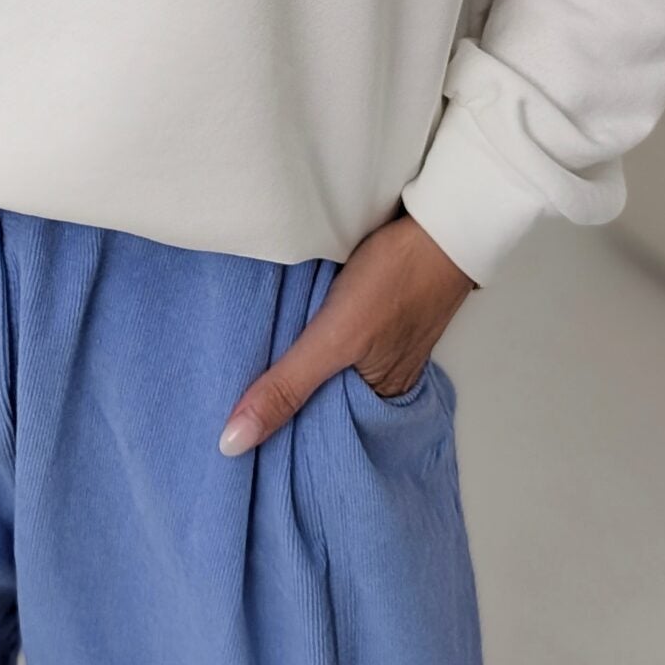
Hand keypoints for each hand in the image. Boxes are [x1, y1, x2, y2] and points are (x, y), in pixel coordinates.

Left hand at [218, 212, 473, 454]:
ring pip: (323, 364)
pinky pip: (331, 333)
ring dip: (294, 361)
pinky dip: (309, 332)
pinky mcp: (369, 311)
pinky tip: (285, 326)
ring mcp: (377, 343)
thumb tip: (236, 441)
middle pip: (318, 397)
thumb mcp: (334, 339)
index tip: (232, 437)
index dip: (276, 434)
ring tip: (245, 364)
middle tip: (227, 401)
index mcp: (380, 401)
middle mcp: (380, 379)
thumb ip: (288, 386)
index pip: (316, 432)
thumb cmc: (397, 279)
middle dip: (282, 398)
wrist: (437, 223)